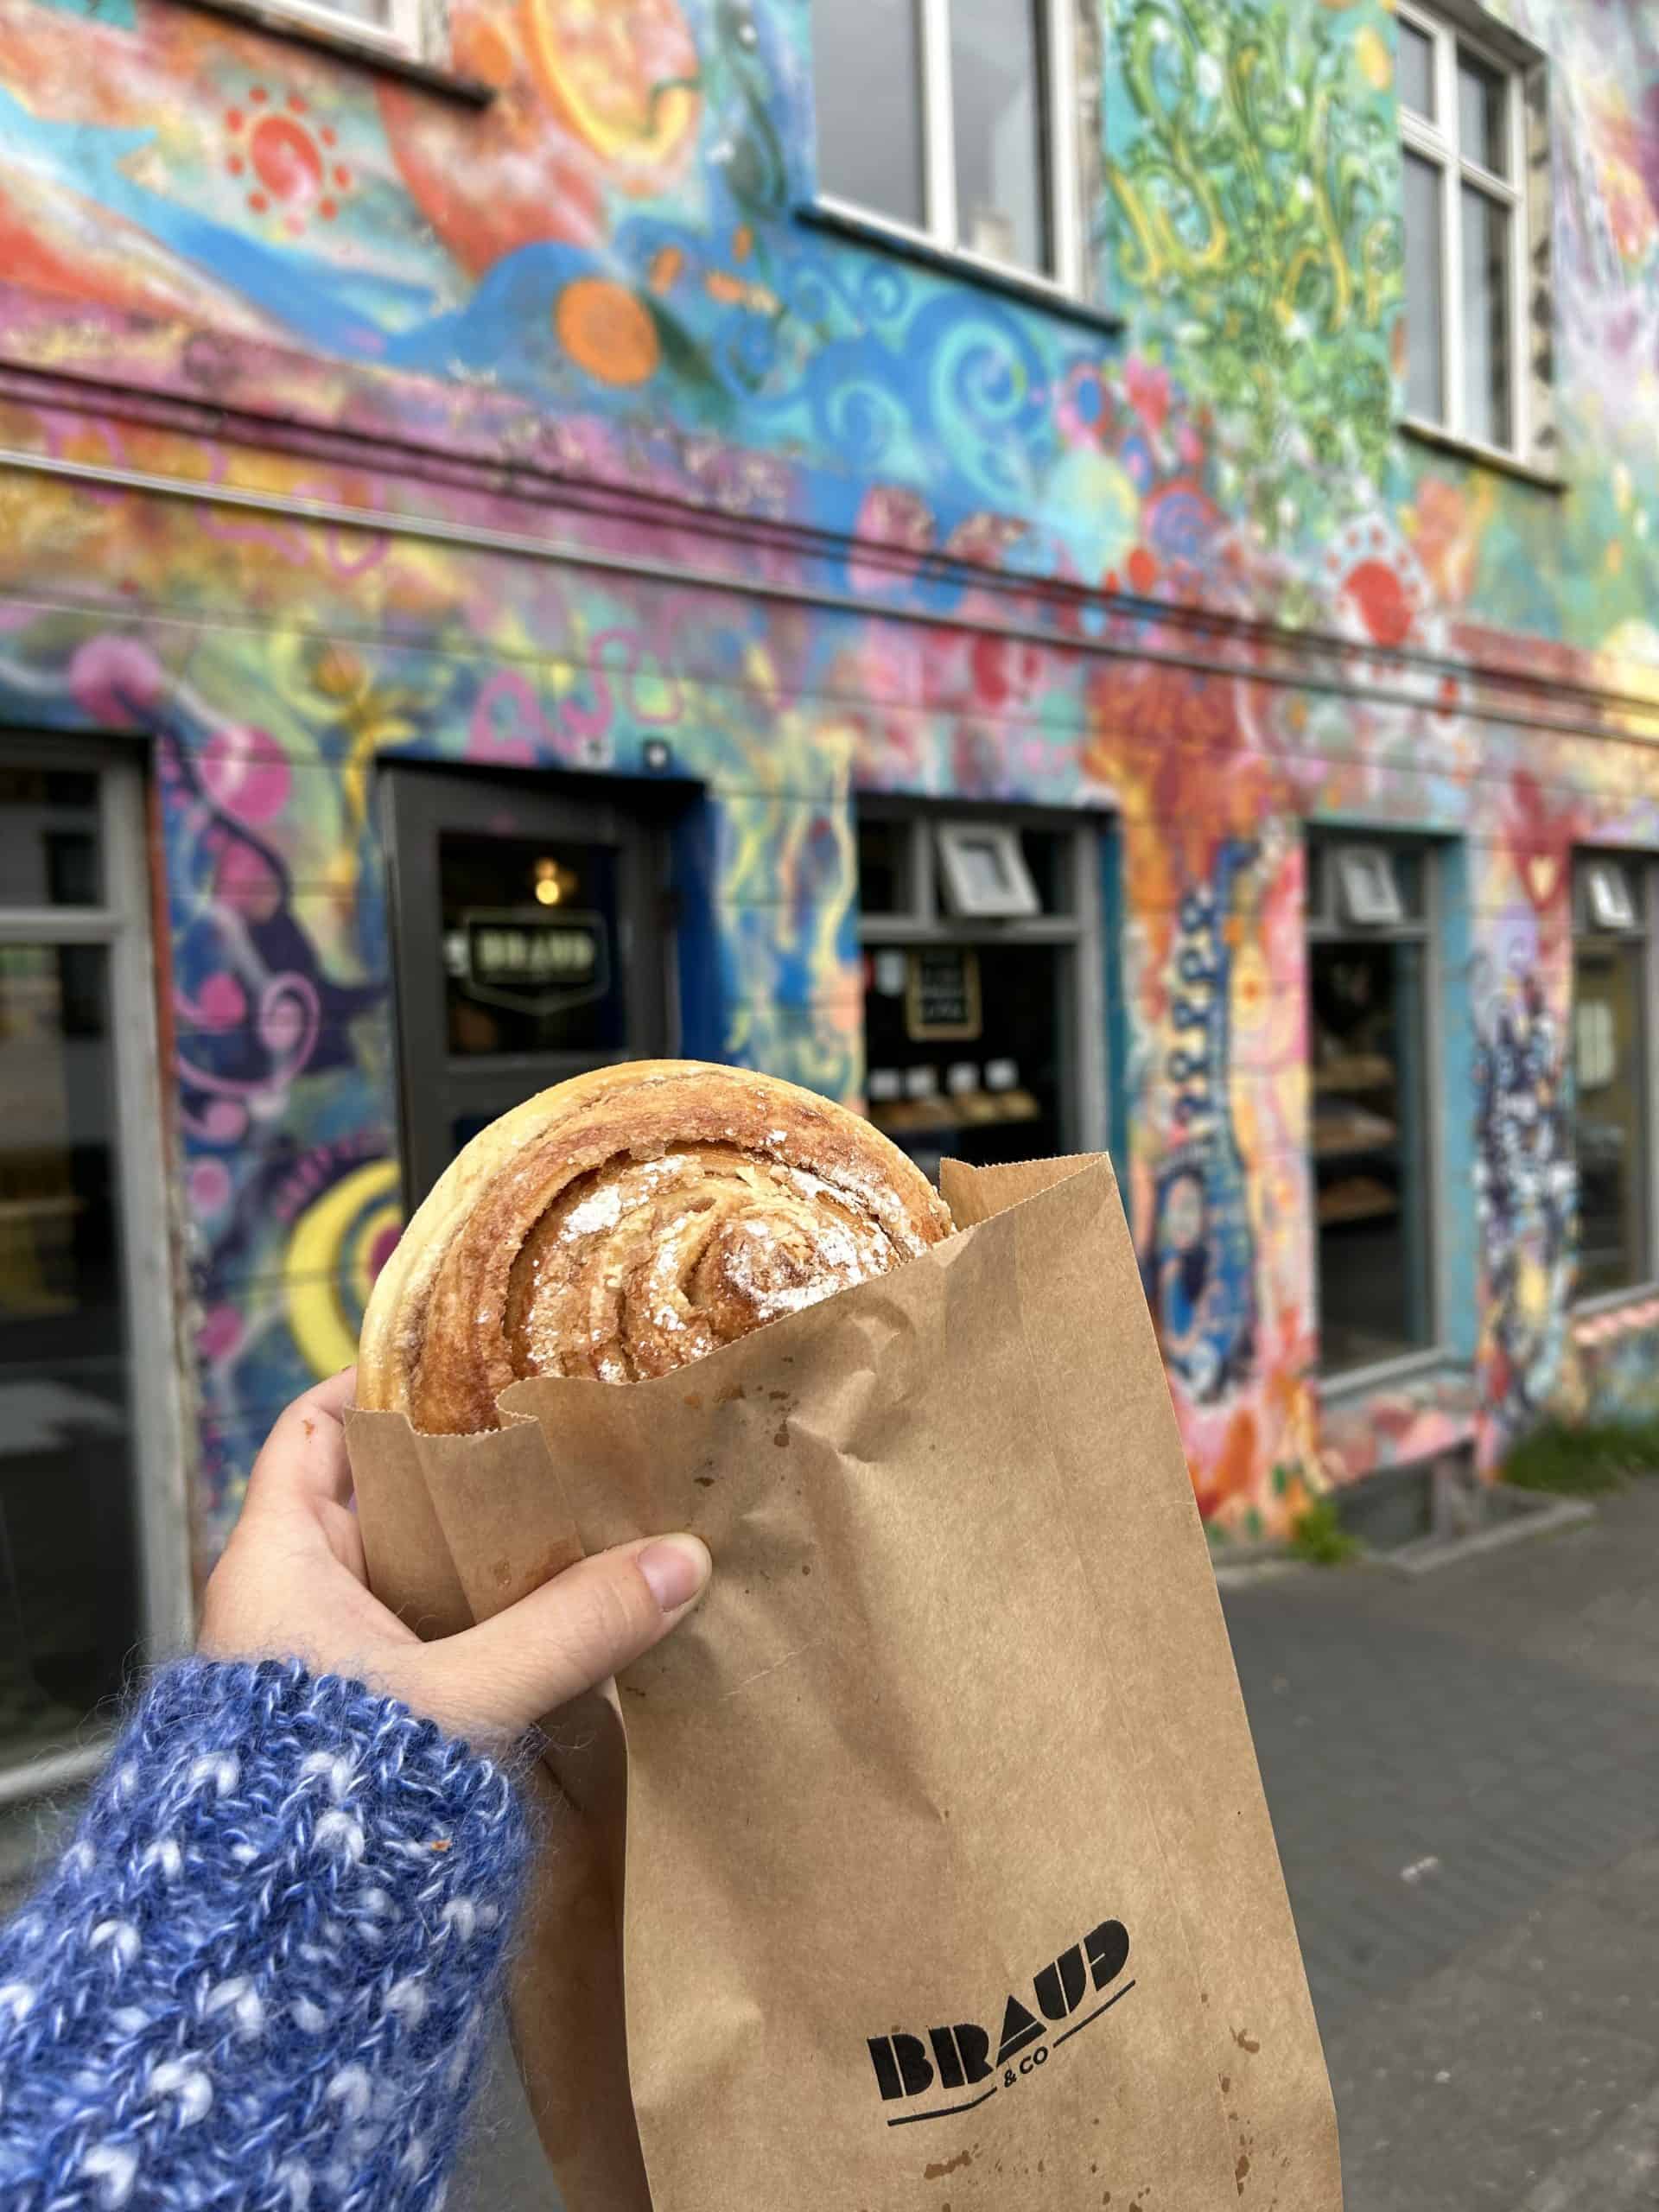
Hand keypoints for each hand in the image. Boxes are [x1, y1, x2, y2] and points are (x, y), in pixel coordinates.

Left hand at [199, 1369, 710, 1745]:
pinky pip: (430, 1642)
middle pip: (380, 1496)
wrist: (272, 1951)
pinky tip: (563, 1614)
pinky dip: (488, 1621)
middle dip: (465, 1466)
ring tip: (583, 1509)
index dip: (378, 1384)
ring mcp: (325, 1668)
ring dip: (487, 1553)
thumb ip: (570, 1630)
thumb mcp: (461, 1698)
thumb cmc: (331, 1793)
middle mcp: (290, 1604)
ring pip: (412, 1575)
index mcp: (276, 1563)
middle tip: (558, 1430)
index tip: (463, 1354)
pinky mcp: (363, 1726)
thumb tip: (683, 1562)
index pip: (314, 1431)